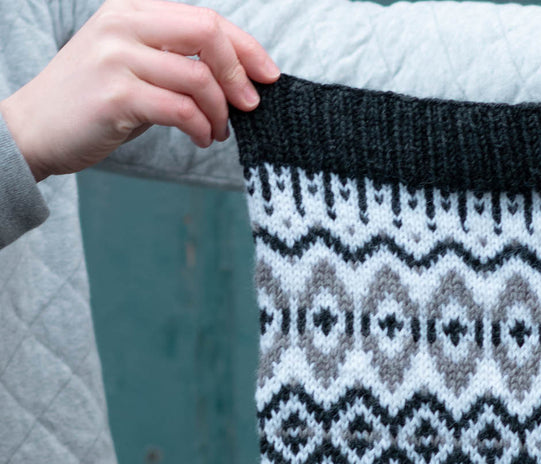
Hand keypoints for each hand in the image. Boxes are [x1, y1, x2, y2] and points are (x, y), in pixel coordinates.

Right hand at [0, 0, 279, 183]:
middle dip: (239, 74)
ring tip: (217, 132)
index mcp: (132, 9)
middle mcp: (123, 24)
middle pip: (207, 33)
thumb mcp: (136, 64)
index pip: (205, 18)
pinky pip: (181, 110)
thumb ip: (176, 58)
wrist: (36, 128)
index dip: (246, 48)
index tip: (269, 76)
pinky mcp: (116, 95)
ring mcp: (117, 57)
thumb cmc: (96, 102)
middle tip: (250, 107)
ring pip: (198, 78)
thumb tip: (239, 75)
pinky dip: (202, 128)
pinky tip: (202, 139)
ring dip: (220, 113)